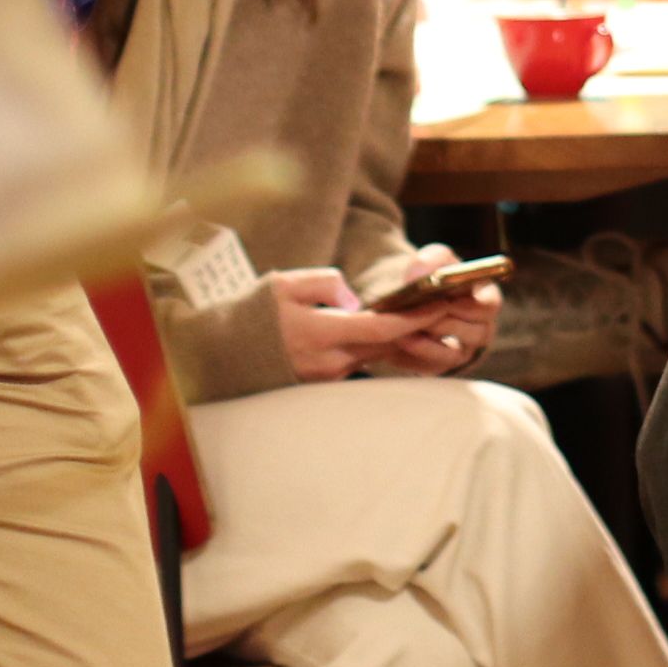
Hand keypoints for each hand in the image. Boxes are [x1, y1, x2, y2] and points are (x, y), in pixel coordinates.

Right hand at [265, 268, 433, 384]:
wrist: (222, 355)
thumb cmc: (253, 313)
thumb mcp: (286, 284)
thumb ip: (327, 283)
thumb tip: (355, 300)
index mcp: (320, 333)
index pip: (379, 328)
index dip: (413, 317)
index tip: (439, 303)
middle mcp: (327, 362)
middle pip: (384, 345)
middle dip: (416, 328)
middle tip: (445, 308)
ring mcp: (325, 377)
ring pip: (372, 355)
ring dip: (398, 338)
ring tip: (425, 317)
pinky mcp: (322, 383)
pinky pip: (358, 363)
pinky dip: (377, 348)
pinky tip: (392, 334)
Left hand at [372, 244, 499, 377]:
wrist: (406, 299)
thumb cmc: (427, 276)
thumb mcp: (431, 259)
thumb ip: (431, 259)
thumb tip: (422, 273)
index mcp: (485, 300)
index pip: (490, 306)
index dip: (471, 305)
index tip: (446, 300)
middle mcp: (481, 329)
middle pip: (475, 334)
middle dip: (446, 325)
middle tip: (420, 316)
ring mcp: (463, 352)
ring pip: (453, 354)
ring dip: (427, 343)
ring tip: (401, 331)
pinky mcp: (442, 367)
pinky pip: (432, 368)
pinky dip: (415, 356)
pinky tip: (397, 344)